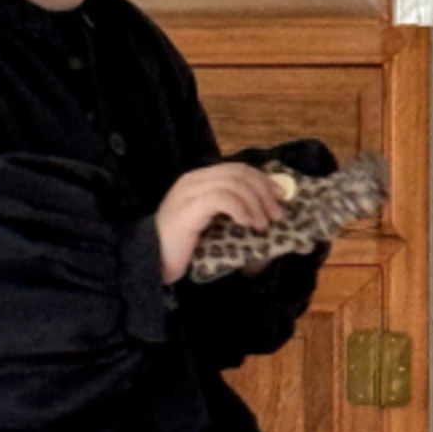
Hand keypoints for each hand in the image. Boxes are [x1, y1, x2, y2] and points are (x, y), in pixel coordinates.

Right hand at [155, 162, 286, 283]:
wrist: (151, 261)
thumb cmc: (182, 248)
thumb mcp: (212, 226)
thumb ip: (231, 214)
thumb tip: (266, 215)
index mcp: (200, 180)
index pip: (238, 169)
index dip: (263, 181)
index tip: (281, 199)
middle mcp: (194, 180)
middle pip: (239, 172)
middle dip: (264, 192)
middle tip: (277, 215)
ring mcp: (190, 191)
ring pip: (233, 183)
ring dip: (255, 204)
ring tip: (263, 225)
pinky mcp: (188, 207)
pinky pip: (221, 198)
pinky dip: (240, 209)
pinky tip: (247, 224)